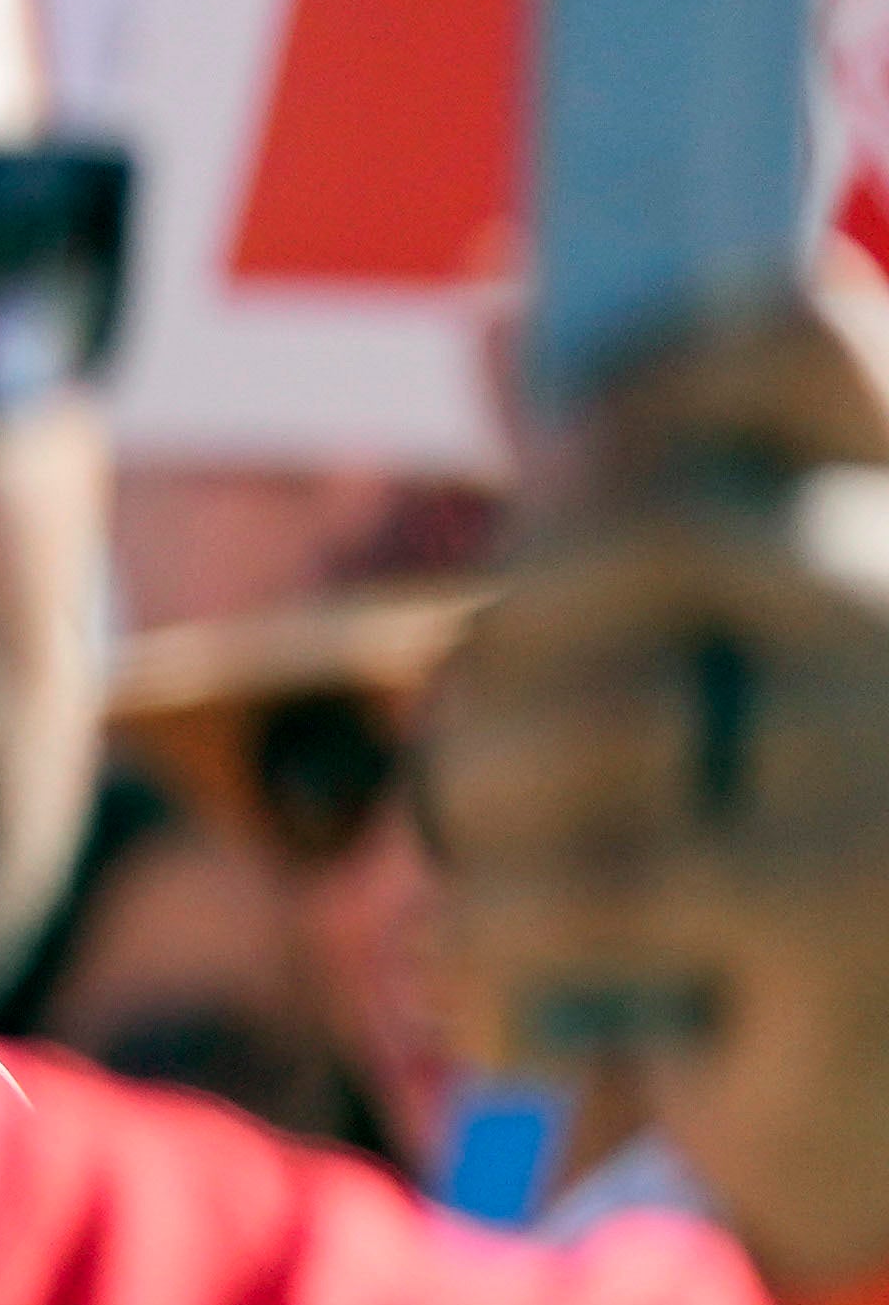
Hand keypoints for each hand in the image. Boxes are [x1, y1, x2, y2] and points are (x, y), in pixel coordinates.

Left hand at [422, 284, 888, 1288]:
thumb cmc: (784, 877)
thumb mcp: (722, 673)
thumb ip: (639, 490)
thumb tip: (498, 302)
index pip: (815, 337)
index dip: (659, 356)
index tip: (564, 433)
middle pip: (628, 531)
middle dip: (514, 649)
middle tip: (508, 754)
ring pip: (547, 706)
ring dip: (476, 816)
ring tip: (528, 886)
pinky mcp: (827, 901)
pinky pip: (541, 887)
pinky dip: (483, 961)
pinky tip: (527, 1002)